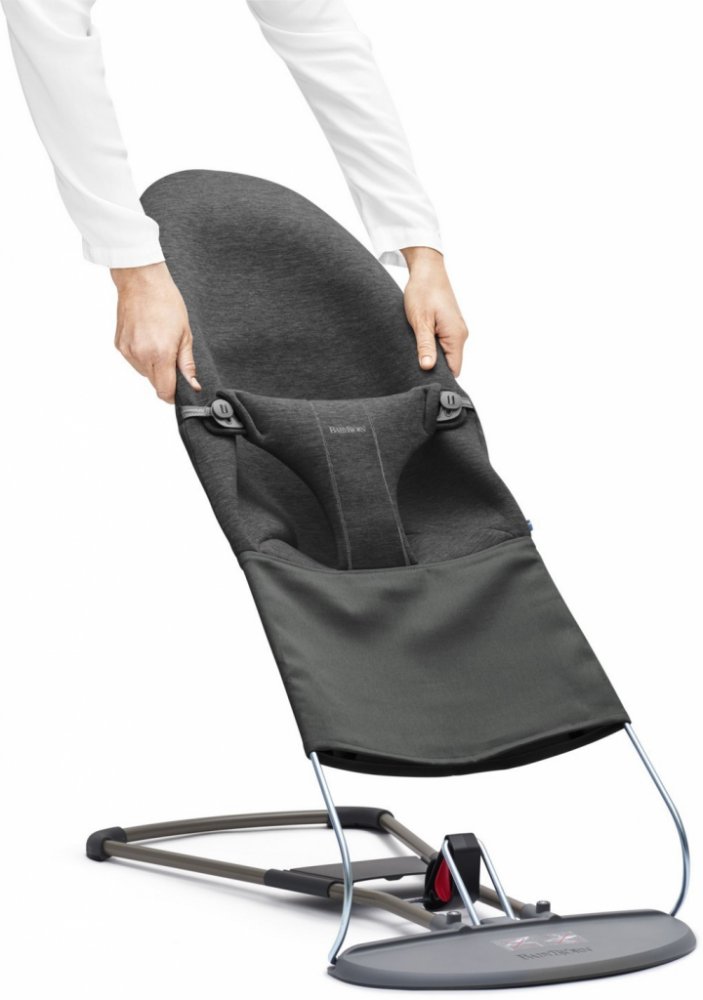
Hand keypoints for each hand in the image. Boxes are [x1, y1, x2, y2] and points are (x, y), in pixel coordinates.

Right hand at [111, 261, 200, 402]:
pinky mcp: (119, 345)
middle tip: (172, 355)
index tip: (180, 389)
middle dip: (165, 377)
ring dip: (153, 366)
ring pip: (144, 373)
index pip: (164, 391)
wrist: (141, 282)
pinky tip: (147, 338)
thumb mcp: (185, 334)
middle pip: (154, 384)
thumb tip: (192, 385)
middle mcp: (141, 355)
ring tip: (158, 341)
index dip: (173, 394)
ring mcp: (127, 351)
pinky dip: (142, 356)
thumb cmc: (166, 302)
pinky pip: (134, 361)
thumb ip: (187, 364)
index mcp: (160, 354)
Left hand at [400, 246, 468, 376]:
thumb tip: (427, 368)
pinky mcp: (449, 325)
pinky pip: (443, 343)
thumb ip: (425, 346)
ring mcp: (455, 329)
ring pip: (445, 353)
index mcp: (456, 336)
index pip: (454, 370)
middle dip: (434, 368)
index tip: (422, 380)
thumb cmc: (423, 292)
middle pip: (450, 363)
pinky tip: (418, 343)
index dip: (440, 377)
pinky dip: (432, 346)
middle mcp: (460, 334)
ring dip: (431, 355)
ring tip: (415, 353)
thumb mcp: (420, 321)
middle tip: (413, 368)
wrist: (427, 270)